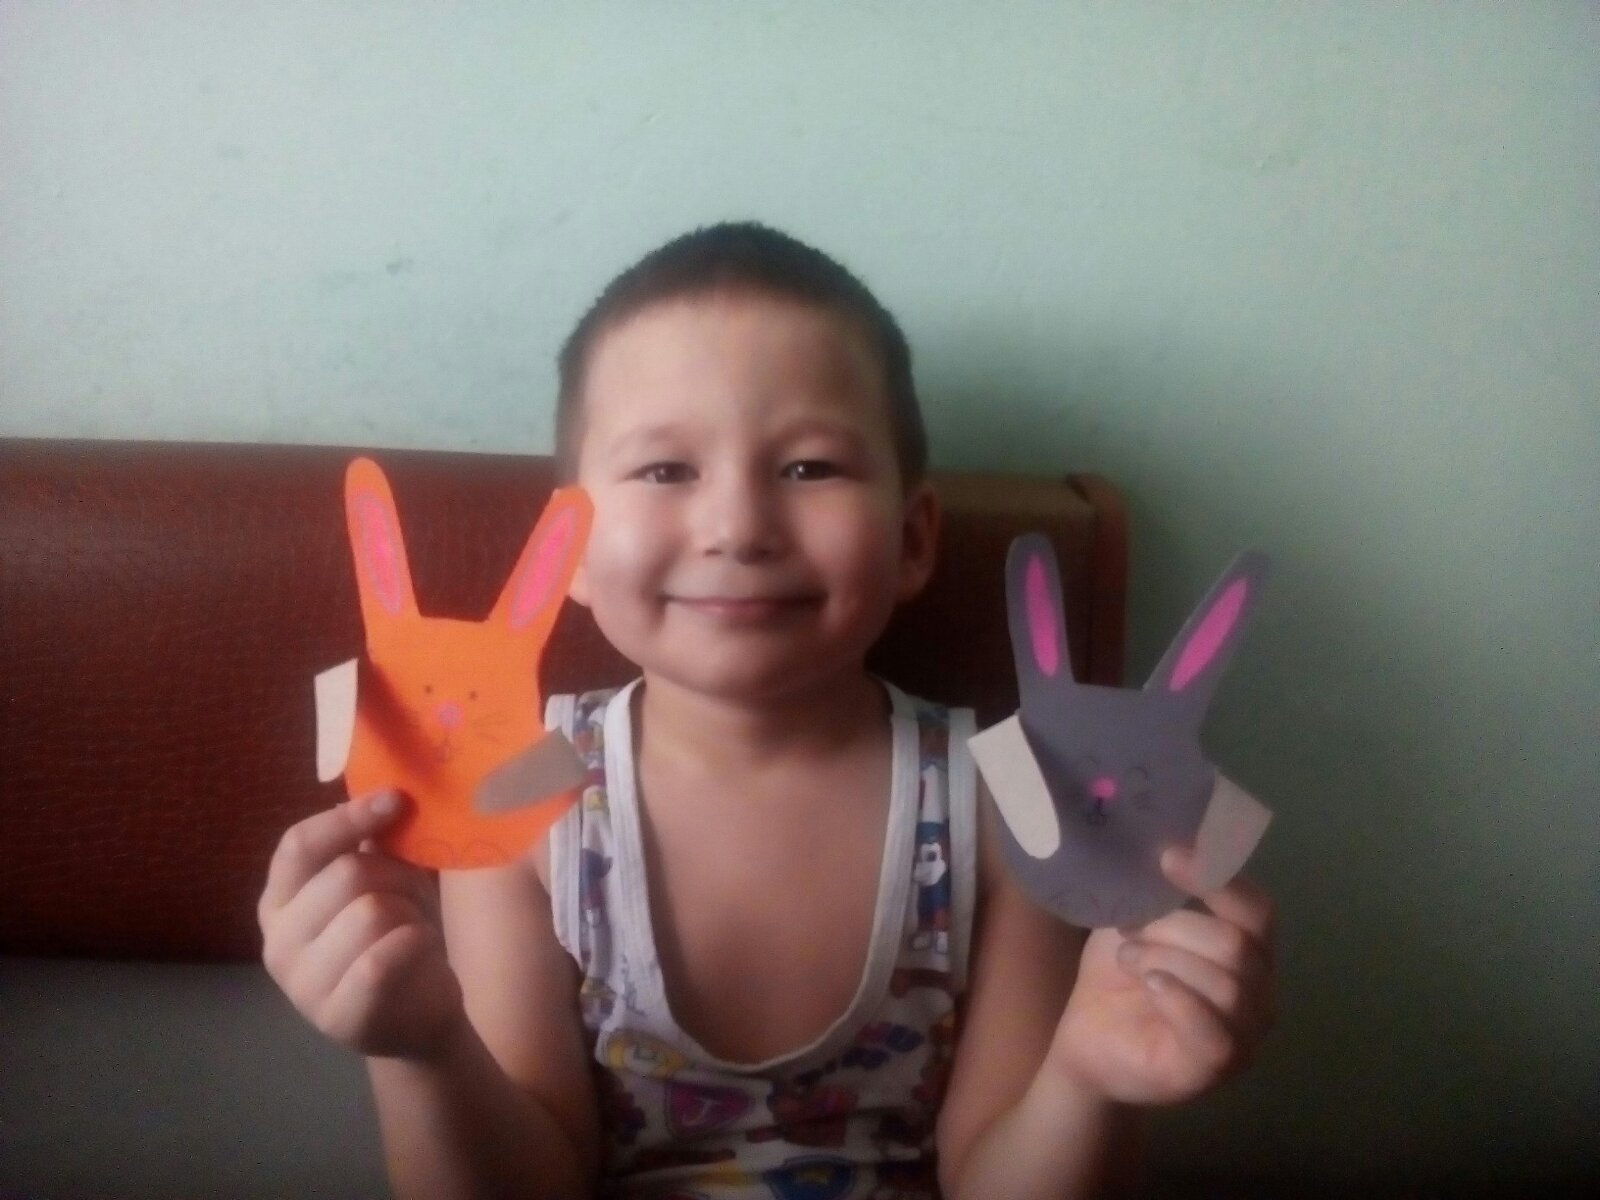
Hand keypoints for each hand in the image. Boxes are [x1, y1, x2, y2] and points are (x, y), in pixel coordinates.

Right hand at [258, 791, 465, 1059]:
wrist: (417, 1017)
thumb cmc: (396, 935)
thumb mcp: (382, 880)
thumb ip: (371, 842)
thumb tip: (383, 788)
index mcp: (280, 901)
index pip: (299, 846)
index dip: (348, 818)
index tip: (396, 800)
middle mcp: (279, 942)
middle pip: (347, 874)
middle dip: (399, 876)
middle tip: (416, 895)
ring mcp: (303, 985)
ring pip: (372, 911)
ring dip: (411, 913)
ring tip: (414, 930)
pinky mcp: (339, 1016)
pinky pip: (383, 957)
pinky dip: (415, 943)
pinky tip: (419, 951)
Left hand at [1046, 847, 1275, 1104]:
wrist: (1086, 1042)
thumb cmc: (1118, 978)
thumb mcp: (1134, 921)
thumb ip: (1155, 890)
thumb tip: (1161, 842)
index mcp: (1246, 951)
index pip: (1257, 910)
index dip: (1218, 879)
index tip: (1168, 857)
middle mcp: (1258, 993)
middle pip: (1237, 944)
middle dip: (1174, 927)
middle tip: (1130, 930)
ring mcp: (1244, 1035)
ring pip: (1226, 983)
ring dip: (1165, 959)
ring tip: (1128, 960)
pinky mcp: (1216, 1067)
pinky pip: (1213, 1030)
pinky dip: (1175, 996)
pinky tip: (1147, 985)